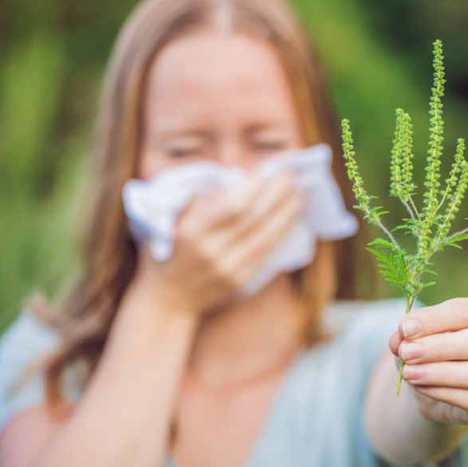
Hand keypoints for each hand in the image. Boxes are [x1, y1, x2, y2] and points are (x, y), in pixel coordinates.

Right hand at [131, 168, 303, 317]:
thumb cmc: (167, 250)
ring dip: (287, 213)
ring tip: (300, 194)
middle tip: (293, 175)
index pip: (232, 206)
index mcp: (191, 231)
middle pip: (255, 219)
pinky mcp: (240, 281)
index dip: (254, 187)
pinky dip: (281, 233)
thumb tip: (238, 179)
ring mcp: (228, 269)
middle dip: (277, 194)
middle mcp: (212, 251)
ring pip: (266, 237)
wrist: (168, 298)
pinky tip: (291, 218)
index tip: (268, 169)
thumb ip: (202, 199)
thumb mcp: (170, 219)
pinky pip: (267, 253)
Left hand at [388, 296, 467, 423]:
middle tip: (407, 352)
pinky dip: (443, 393)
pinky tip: (420, 387)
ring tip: (408, 373)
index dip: (435, 320)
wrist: (438, 382)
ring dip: (440, 373)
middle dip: (439, 348)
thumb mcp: (418, 333)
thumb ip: (409, 333)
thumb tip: (399, 339)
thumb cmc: (433, 344)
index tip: (405, 328)